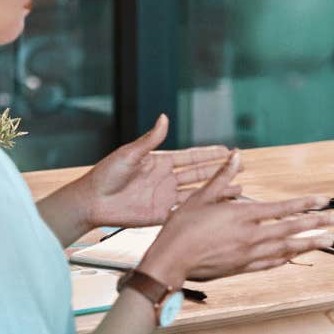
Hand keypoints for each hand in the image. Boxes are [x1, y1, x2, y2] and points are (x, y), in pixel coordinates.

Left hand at [70, 114, 232, 228]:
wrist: (93, 201)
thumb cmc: (105, 175)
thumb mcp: (129, 154)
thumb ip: (150, 140)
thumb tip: (164, 118)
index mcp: (159, 162)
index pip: (191, 157)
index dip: (209, 154)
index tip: (227, 151)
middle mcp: (166, 179)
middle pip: (199, 174)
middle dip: (220, 171)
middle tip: (240, 167)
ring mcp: (165, 197)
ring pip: (198, 193)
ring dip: (217, 191)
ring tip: (238, 190)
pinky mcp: (162, 215)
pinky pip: (186, 211)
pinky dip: (203, 210)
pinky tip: (217, 210)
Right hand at [138, 153, 333, 285]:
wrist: (170, 262)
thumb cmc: (181, 228)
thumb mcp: (200, 197)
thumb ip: (222, 177)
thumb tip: (236, 156)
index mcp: (242, 216)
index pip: (282, 209)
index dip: (305, 204)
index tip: (324, 201)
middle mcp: (251, 236)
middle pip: (291, 229)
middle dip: (317, 224)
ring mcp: (248, 254)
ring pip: (286, 248)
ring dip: (308, 243)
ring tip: (328, 241)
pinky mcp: (242, 268)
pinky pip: (270, 263)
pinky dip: (286, 258)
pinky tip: (294, 255)